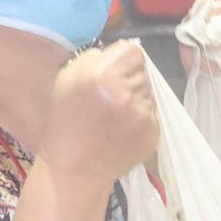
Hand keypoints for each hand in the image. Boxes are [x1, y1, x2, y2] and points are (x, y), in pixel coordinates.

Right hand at [42, 40, 158, 186]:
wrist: (76, 168)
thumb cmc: (67, 121)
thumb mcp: (67, 78)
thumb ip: (94, 58)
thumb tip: (119, 52)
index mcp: (101, 75)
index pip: (134, 51)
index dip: (123, 60)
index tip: (113, 73)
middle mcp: (125, 92)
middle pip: (143, 71)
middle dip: (129, 79)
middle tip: (111, 99)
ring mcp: (142, 114)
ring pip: (149, 92)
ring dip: (137, 98)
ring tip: (115, 116)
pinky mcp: (152, 132)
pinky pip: (153, 113)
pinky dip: (141, 118)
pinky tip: (123, 129)